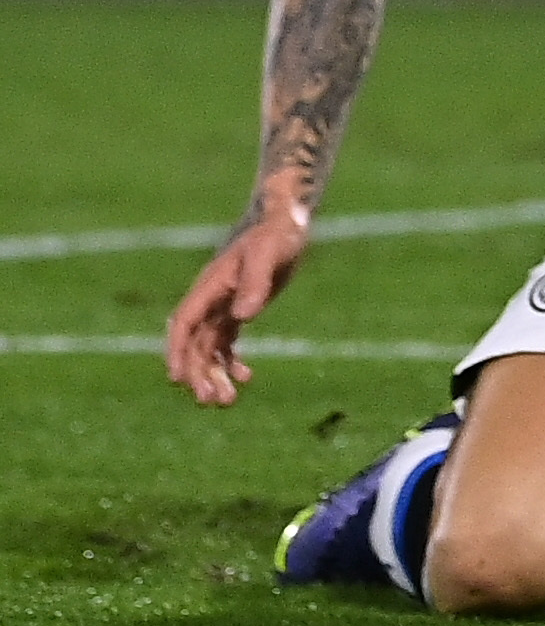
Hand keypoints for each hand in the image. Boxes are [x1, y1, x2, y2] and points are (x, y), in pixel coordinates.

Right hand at [165, 211, 307, 404]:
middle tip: (212, 401)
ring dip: (214, 374)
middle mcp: (211, 300)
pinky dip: (231, 362)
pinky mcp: (238, 310)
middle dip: (199, 373)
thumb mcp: (269, 254)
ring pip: (209, 348)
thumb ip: (256, 282)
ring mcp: (223, 306)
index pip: (184, 323)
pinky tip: (246, 377)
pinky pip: (226, 343)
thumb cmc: (277, 235)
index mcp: (211, 286)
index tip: (177, 378)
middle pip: (195, 343)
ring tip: (228, 401)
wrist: (286, 224)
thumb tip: (243, 317)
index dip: (178, 351)